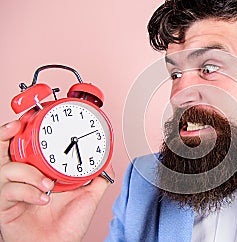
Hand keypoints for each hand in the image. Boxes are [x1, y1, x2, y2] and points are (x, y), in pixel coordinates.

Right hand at [0, 120, 113, 241]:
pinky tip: (42, 199)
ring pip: (6, 168)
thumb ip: (98, 176)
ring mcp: (12, 191)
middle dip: (7, 136)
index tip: (29, 117)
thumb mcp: (89, 195)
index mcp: (40, 171)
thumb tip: (108, 160)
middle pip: (5, 149)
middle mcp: (23, 178)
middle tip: (19, 128)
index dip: (23, 130)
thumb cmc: (69, 224)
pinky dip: (26, 191)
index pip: (26, 145)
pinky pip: (7, 190)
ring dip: (29, 173)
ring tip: (48, 185)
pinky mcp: (5, 206)